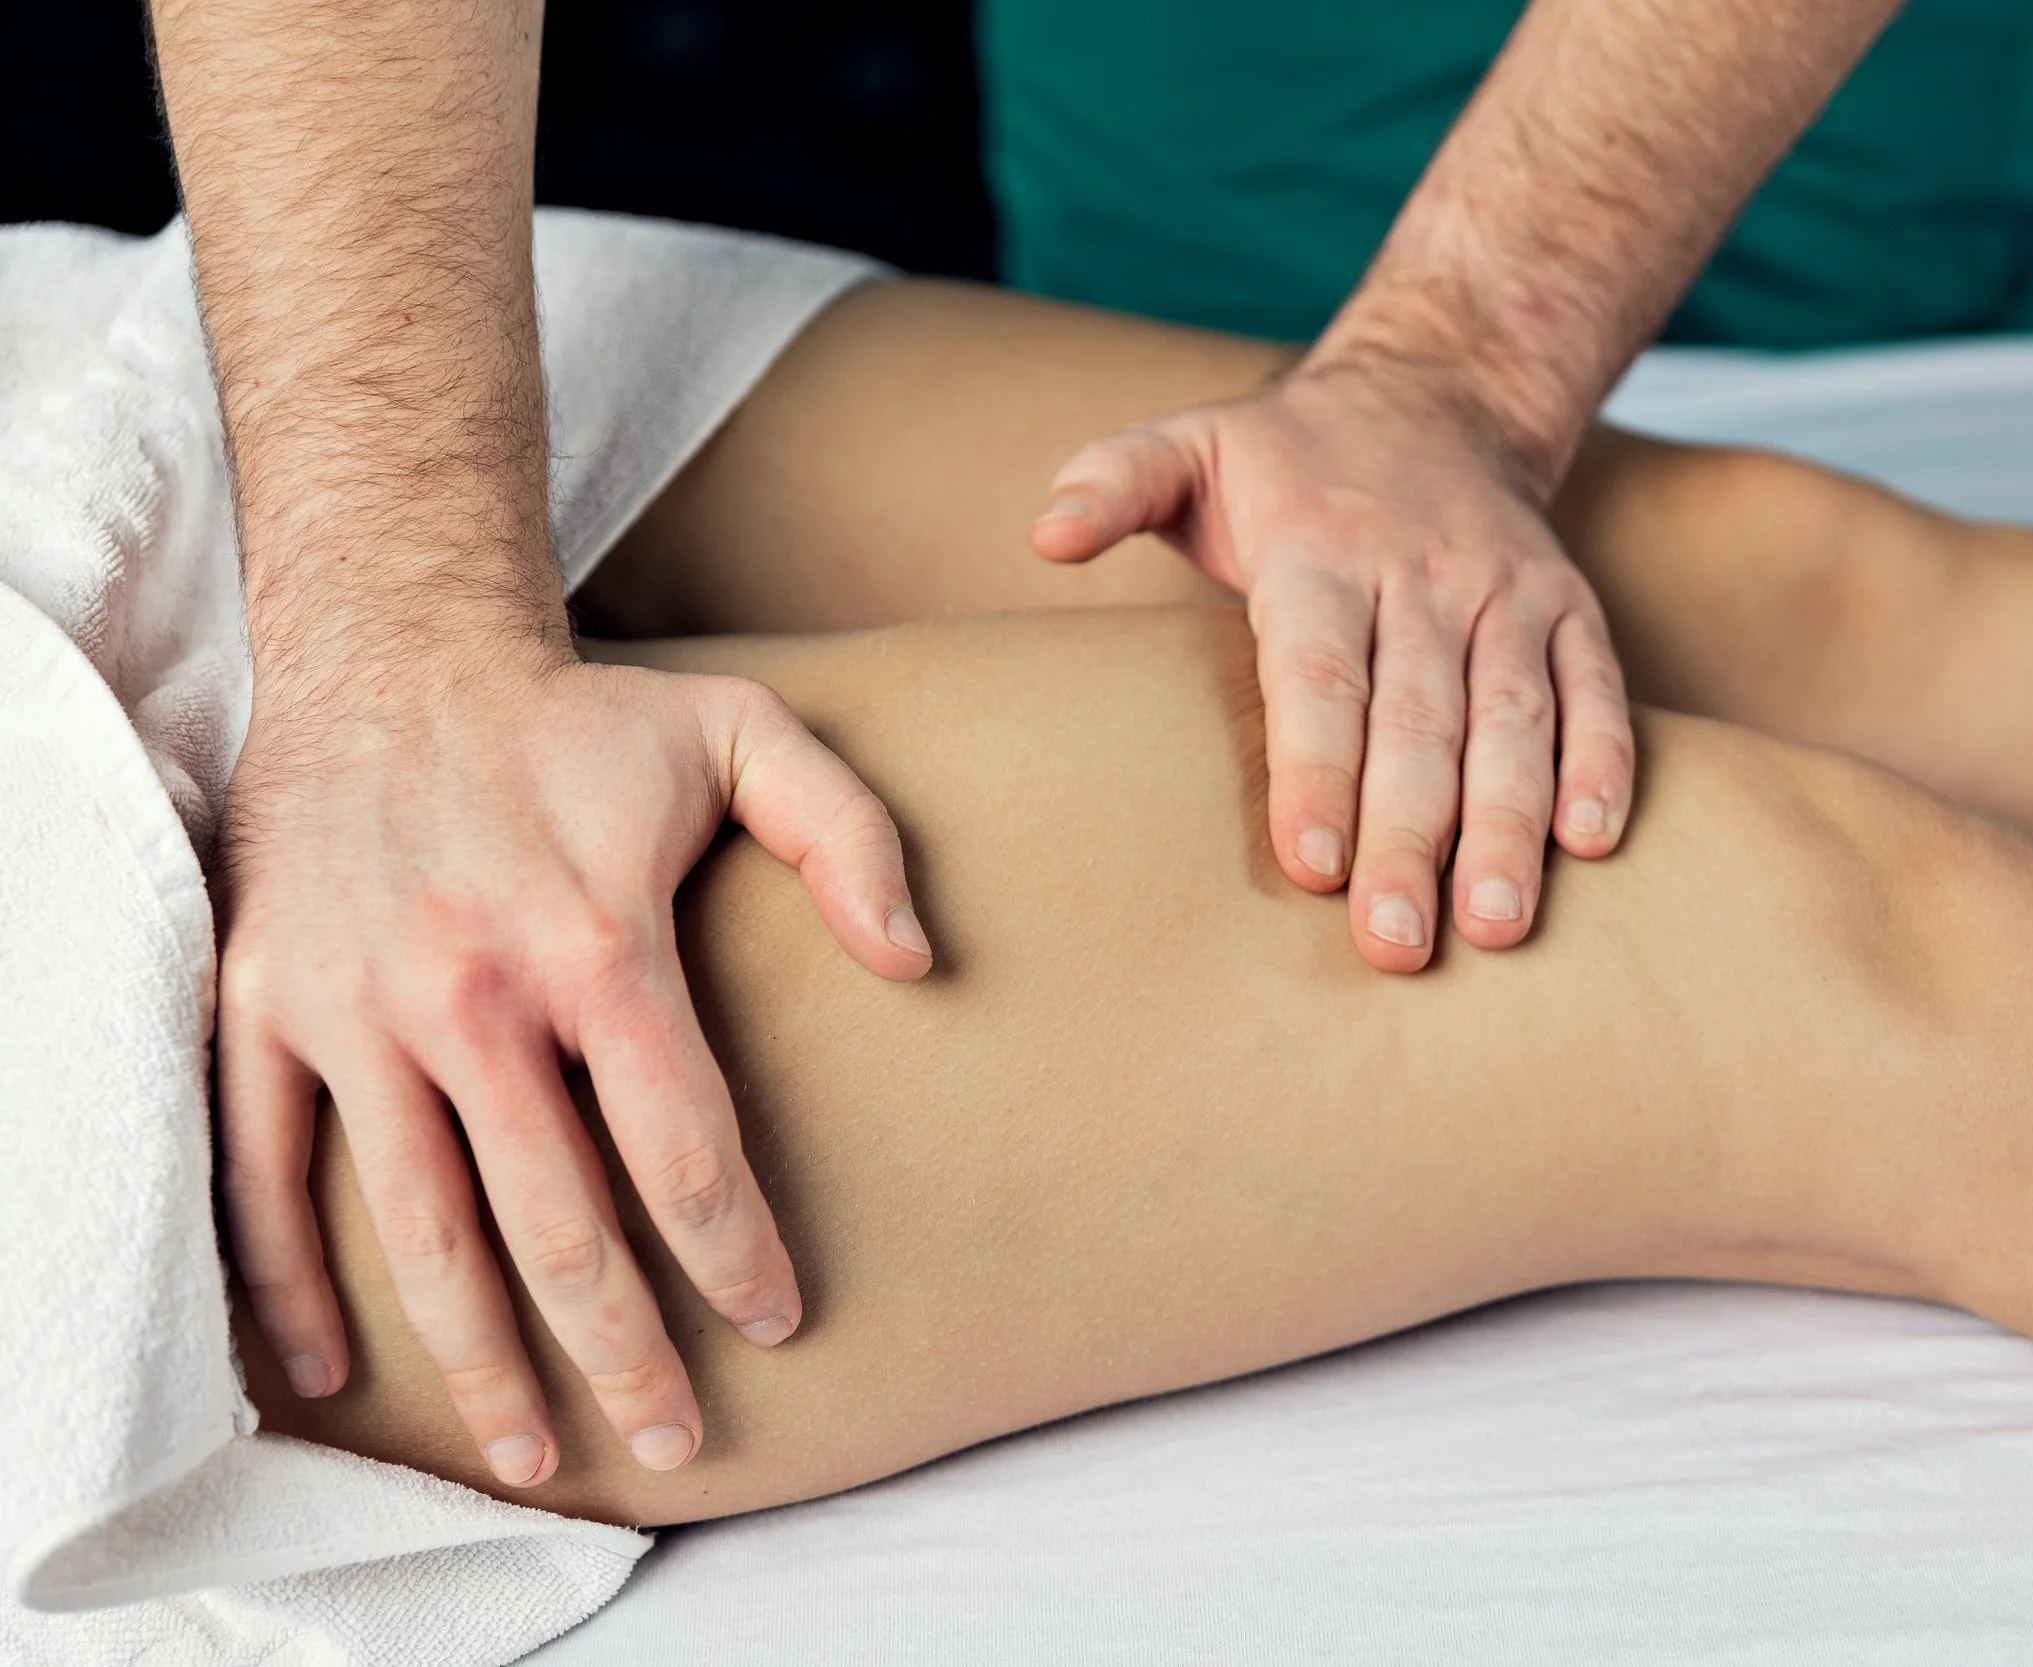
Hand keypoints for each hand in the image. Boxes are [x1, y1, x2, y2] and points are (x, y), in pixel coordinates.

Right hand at [215, 641, 930, 1485]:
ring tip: (531, 1455)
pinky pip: (262, 1168)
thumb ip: (849, 836)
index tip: (777, 1324)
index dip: (735, 1253)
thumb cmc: (585, 720)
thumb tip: (920, 964)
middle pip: (558, 1223)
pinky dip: (288, 1279)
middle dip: (622, 1354)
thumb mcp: (747, 734)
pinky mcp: (263, 1005)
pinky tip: (335, 1370)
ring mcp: (356, 1005)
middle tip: (674, 1442)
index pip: (683, 1144)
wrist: (389, 650)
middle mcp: (470, 989)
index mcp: (597, 939)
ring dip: (476, 1359)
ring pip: (420, 1229)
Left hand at [1031, 363, 1633, 970]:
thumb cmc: (1288, 461)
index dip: (1317, 769)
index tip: (1311, 863)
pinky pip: (1596, 688)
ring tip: (1495, 927)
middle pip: (1419, 718)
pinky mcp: (1572, 610)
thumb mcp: (1189, 445)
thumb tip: (1044, 535)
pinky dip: (1603, 763)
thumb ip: (1113, 482)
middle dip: (1411, 835)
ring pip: (1514, 717)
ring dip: (1509, 823)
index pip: (1321, 672)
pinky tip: (1588, 846)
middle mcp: (1425, 574)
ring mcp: (1508, 593)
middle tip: (1395, 943)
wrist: (1436, 394)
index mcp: (1322, 549)